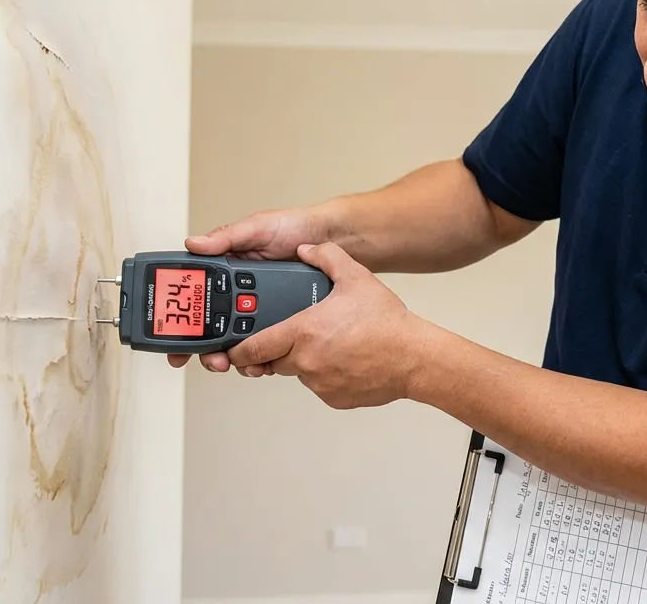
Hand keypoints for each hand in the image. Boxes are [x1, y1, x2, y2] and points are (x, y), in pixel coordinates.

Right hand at [169, 206, 335, 372]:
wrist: (330, 237)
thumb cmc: (293, 227)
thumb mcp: (256, 227)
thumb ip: (226, 236)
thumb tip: (195, 245)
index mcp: (227, 271)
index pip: (197, 299)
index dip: (183, 322)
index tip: (174, 341)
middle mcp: (240, 293)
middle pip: (214, 328)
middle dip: (208, 350)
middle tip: (213, 359)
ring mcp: (260, 309)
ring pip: (240, 342)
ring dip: (235, 357)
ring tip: (240, 362)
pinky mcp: (282, 321)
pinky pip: (269, 344)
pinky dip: (263, 357)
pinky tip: (264, 362)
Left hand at [227, 242, 432, 408]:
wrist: (414, 357)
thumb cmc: (387, 323)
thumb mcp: (356, 278)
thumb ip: (326, 256)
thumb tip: (307, 249)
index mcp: (303, 332)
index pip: (253, 348)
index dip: (238, 350)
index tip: (232, 349)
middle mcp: (306, 361)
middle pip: (272, 361)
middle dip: (275, 351)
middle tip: (291, 337)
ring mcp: (319, 383)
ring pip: (297, 373)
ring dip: (304, 361)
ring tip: (331, 343)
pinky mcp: (333, 398)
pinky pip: (319, 386)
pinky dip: (325, 374)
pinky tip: (345, 359)